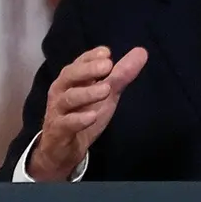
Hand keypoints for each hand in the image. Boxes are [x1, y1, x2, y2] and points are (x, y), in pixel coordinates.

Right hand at [28, 45, 147, 180]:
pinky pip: (67, 123)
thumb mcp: (106, 94)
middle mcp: (61, 91)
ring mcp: (58, 111)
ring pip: (69, 99)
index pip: (79, 63)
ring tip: (106, 90)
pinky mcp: (59, 131)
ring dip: (87, 93)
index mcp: (72, 80)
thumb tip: (142, 51)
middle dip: (88, 70)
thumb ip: (121, 74)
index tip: (107, 52)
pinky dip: (79, 119)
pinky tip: (92, 117)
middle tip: (108, 66)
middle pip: (69, 76)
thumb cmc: (84, 114)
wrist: (64, 149)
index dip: (91, 57)